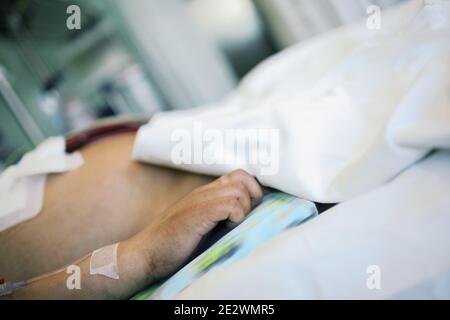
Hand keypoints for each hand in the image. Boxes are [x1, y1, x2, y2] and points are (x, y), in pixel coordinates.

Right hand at [130, 169, 263, 279]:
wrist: (146, 254)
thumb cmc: (175, 244)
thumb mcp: (203, 225)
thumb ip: (221, 216)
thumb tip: (249, 217)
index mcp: (206, 193)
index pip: (239, 175)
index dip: (253, 189)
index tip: (253, 209)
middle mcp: (204, 192)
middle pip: (243, 178)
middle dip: (252, 198)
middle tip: (243, 218)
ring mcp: (200, 201)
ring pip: (239, 190)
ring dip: (243, 209)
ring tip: (232, 226)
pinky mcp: (197, 214)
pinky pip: (229, 205)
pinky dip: (236, 217)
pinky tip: (226, 229)